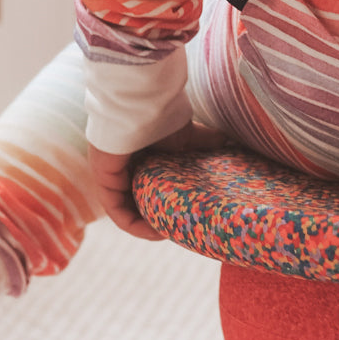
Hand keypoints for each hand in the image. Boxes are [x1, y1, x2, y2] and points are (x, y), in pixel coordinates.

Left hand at [88, 122, 225, 239]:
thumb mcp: (189, 136)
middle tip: (180, 227)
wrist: (141, 105)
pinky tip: (154, 232)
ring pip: (130, 207)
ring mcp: (114, 174)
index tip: (188, 213)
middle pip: (141, 199)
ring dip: (148, 225)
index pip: (153, 185)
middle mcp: (127, 166)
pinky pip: (117, 210)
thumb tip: (233, 143)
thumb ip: (207, 142)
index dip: (169, 202)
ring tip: (169, 234)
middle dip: (159, 216)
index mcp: (145, 155)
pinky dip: (134, 225)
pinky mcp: (105, 181)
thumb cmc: (163, 116)